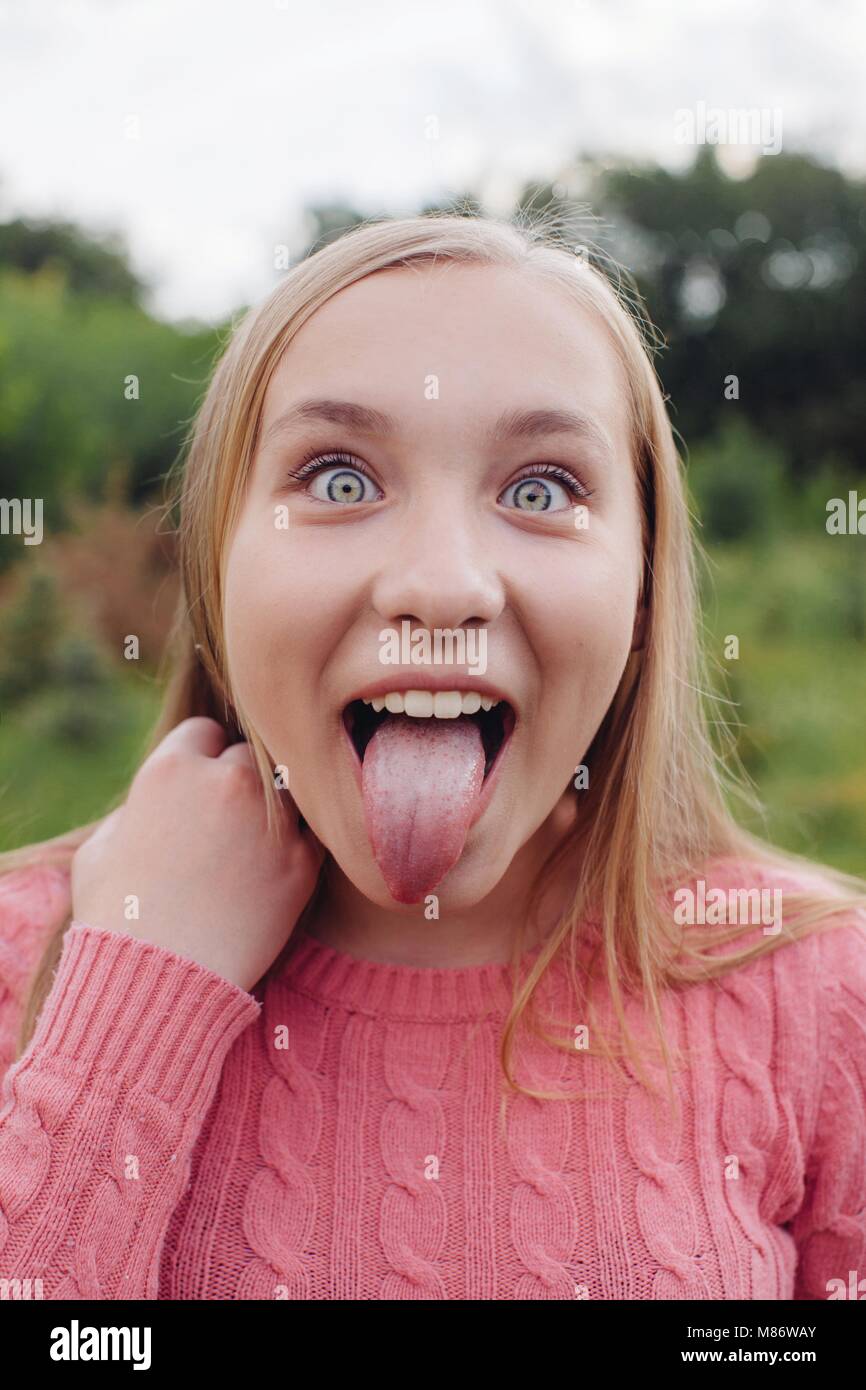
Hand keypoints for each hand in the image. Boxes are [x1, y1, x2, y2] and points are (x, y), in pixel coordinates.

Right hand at [71, 717, 324, 991]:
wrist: (156, 983)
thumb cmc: (115, 919)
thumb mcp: (99, 849)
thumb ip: (134, 810)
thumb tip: (157, 805)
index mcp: (172, 770)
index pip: (204, 732)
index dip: (199, 758)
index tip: (198, 786)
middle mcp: (227, 783)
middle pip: (248, 756)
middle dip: (237, 780)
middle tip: (227, 819)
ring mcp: (272, 820)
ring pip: (287, 790)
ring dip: (275, 807)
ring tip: (255, 842)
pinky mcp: (303, 863)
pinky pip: (312, 834)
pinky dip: (297, 846)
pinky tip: (274, 869)